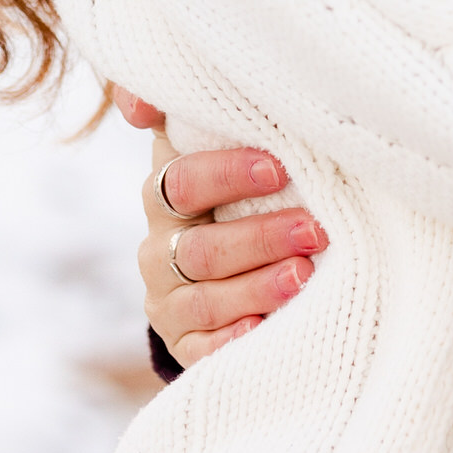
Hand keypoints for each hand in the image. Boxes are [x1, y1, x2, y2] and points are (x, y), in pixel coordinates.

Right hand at [120, 94, 326, 366]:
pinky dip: (231, 338)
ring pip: (205, 298)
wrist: (221, 256)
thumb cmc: (233, 181)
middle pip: (201, 248)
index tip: (281, 168)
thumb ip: (191, 106)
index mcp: (166, 190)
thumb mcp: (213, 139)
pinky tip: (265, 328)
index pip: (183, 182)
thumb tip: (137, 103)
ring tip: (304, 275)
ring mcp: (167, 299)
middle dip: (260, 238)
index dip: (228, 175)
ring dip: (257, 288)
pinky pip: (200, 349)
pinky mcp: (182, 341)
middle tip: (315, 229)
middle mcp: (159, 246)